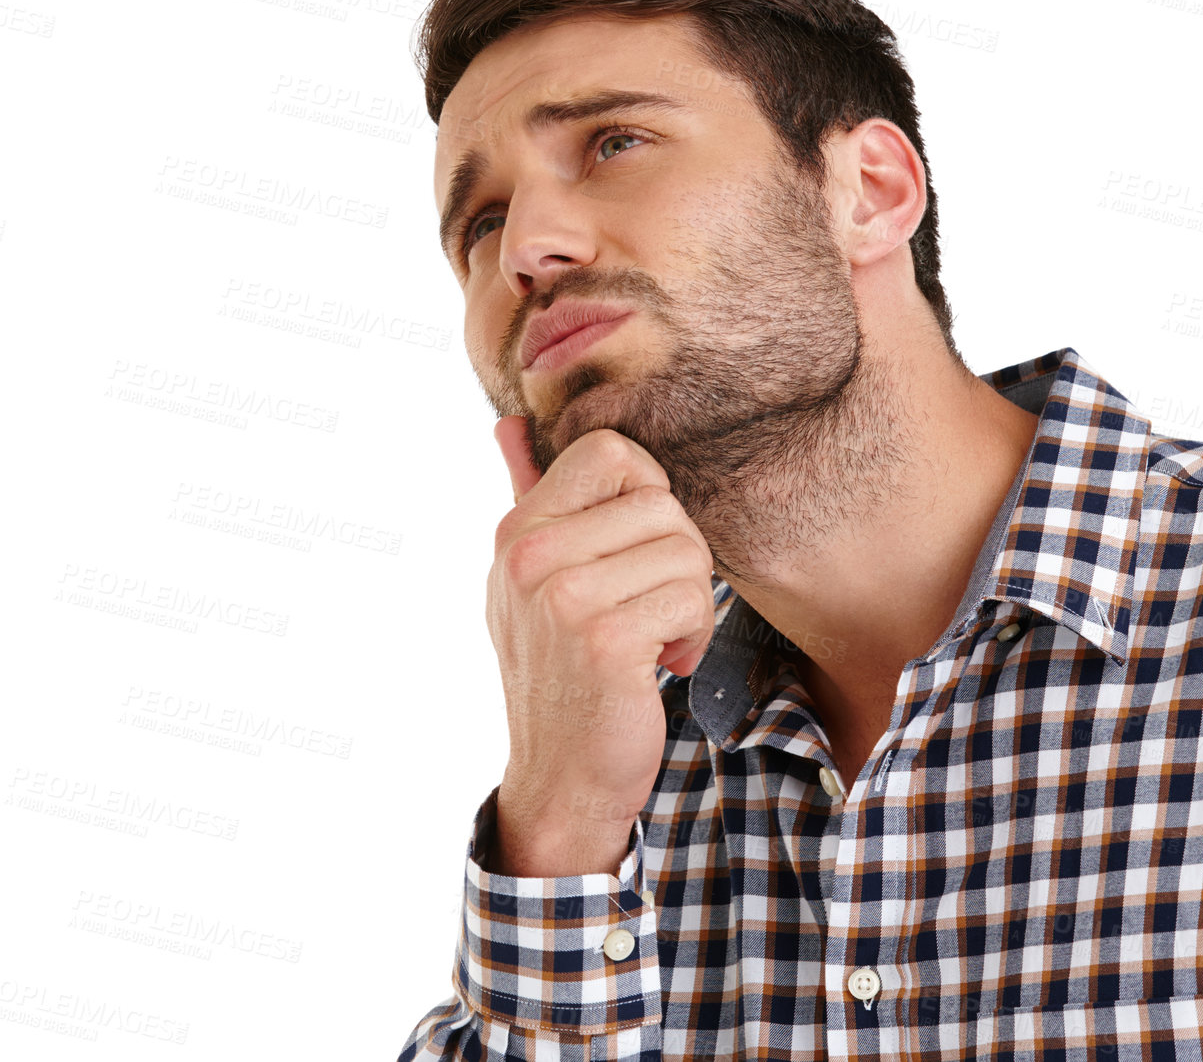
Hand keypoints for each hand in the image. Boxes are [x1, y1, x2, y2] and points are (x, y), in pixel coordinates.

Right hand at [484, 416, 715, 876]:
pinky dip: (694, 637)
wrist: (560, 779)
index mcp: (517, 530)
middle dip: (678, 557)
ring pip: (685, 549)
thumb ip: (527, 497)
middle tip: (653, 607)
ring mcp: (561, 595)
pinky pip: (690, 597)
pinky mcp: (602, 638)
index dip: (648, 491)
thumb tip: (508, 423)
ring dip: (689, 602)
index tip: (638, 546)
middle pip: (661, 501)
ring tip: (655, 639)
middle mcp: (529, 554)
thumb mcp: (531, 583)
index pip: (611, 452)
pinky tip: (662, 666)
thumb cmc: (562, 674)